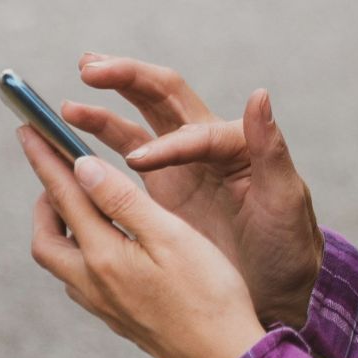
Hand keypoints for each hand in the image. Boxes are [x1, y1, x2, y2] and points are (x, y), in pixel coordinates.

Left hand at [19, 125, 266, 357]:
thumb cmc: (209, 294)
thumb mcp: (171, 236)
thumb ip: (123, 200)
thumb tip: (80, 167)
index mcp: (104, 256)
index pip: (64, 195)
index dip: (45, 158)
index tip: (27, 127)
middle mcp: (93, 282)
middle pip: (46, 237)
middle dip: (45, 199)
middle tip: (56, 169)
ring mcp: (103, 304)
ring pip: (61, 260)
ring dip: (60, 226)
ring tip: (81, 202)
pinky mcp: (117, 317)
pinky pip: (80, 278)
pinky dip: (80, 249)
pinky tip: (105, 245)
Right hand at [60, 54, 322, 328]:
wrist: (279, 288)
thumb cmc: (289, 244)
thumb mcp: (285, 199)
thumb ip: (270, 149)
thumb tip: (259, 94)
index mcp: (235, 144)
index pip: (194, 131)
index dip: (167, 143)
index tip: (139, 162)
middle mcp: (204, 146)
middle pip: (161, 97)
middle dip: (126, 79)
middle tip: (89, 69)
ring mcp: (179, 166)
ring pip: (135, 125)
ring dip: (102, 113)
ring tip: (68, 108)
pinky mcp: (162, 191)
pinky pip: (123, 159)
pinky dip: (96, 147)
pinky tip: (69, 144)